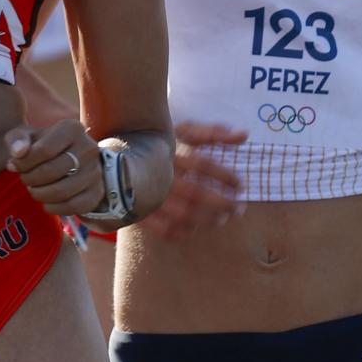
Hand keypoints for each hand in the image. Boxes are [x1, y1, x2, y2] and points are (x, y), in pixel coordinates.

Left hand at [4, 120, 103, 216]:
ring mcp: (95, 171)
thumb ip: (17, 139)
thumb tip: (18, 152)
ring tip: (34, 189)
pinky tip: (47, 201)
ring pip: (61, 192)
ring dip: (39, 194)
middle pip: (50, 172)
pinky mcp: (97, 192)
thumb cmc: (43, 146)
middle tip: (25, 179)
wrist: (69, 159)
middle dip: (29, 179)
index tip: (14, 165)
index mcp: (72, 129)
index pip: (44, 150)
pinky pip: (73, 207)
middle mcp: (88, 148)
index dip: (23, 163)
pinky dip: (54, 208)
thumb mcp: (27, 136)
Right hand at [141, 121, 246, 239]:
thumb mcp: (185, 129)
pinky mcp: (139, 208)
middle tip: (239, 209)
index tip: (241, 186)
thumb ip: (214, 133)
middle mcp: (161, 172)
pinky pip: (161, 228)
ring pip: (181, 213)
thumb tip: (245, 135)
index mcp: (172, 151)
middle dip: (221, 203)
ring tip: (222, 219)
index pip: (203, 165)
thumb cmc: (159, 140)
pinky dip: (180, 232)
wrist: (117, 151)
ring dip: (206, 219)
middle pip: (196, 192)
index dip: (225, 176)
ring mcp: (149, 193)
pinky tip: (194, 228)